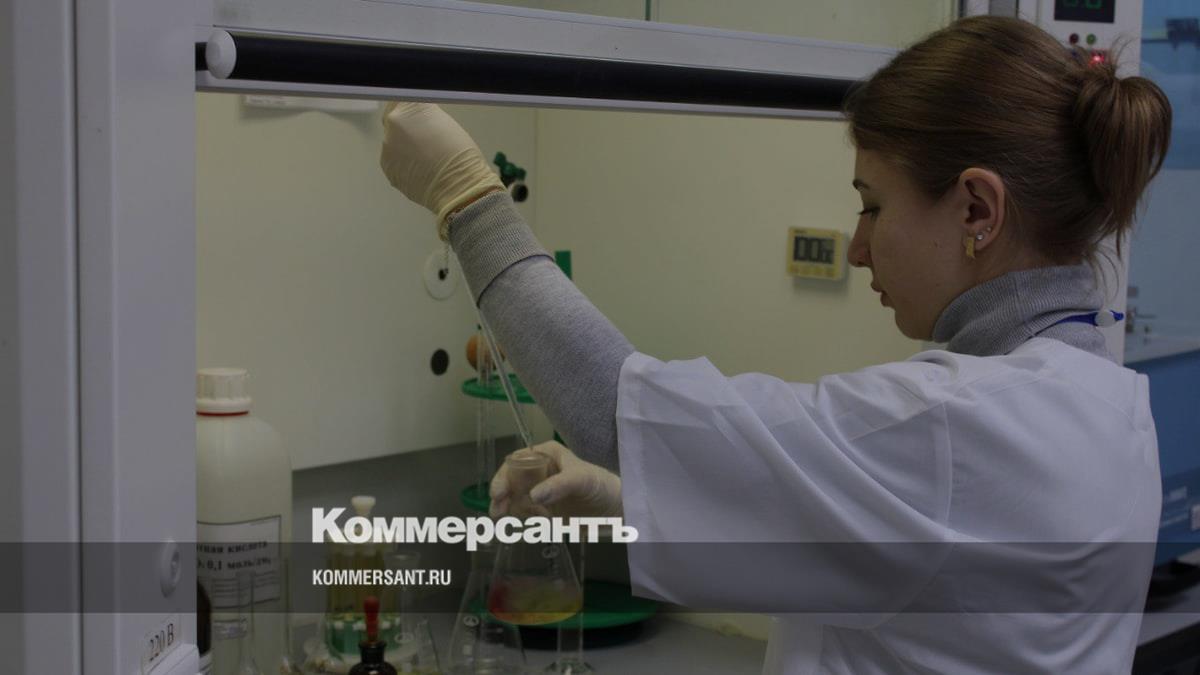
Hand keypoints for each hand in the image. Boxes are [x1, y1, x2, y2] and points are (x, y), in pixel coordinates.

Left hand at [379, 102, 504, 236]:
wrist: (459, 188)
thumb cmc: (460, 155)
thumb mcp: (445, 121)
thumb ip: (423, 113)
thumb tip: (415, 114)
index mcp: (408, 109)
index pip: (401, 97)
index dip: (410, 105)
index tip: (418, 112)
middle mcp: (392, 126)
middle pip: (393, 118)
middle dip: (405, 124)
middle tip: (425, 135)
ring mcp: (387, 148)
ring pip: (392, 140)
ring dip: (404, 144)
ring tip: (426, 156)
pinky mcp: (387, 168)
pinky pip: (393, 159)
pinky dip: (403, 161)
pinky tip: (420, 167)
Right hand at [489, 442, 622, 518]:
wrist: (615, 510)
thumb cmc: (600, 485)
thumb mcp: (581, 479)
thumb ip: (559, 485)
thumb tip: (533, 495)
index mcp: (546, 455)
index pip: (517, 461)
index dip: (505, 475)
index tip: (499, 492)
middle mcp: (539, 471)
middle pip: (511, 480)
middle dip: (501, 494)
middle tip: (497, 511)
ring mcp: (540, 491)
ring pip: (514, 497)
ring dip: (505, 508)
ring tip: (501, 520)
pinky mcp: (543, 510)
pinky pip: (524, 513)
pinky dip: (517, 519)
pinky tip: (516, 526)